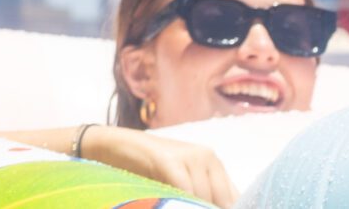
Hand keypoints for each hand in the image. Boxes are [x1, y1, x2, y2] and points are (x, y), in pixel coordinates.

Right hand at [82, 126, 237, 205]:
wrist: (114, 146)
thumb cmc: (148, 169)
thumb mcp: (182, 184)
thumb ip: (202, 196)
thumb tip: (219, 208)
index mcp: (214, 164)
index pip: (235, 198)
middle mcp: (207, 157)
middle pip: (222, 201)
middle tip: (187, 206)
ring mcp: (190, 156)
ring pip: (203, 199)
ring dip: (191, 206)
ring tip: (170, 203)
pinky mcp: (169, 159)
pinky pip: (185, 191)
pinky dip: (181, 202)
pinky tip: (167, 203)